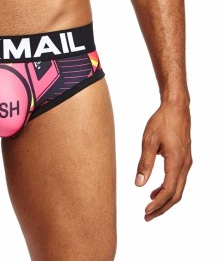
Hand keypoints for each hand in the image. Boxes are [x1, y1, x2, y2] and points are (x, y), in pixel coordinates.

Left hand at [135, 99, 191, 220]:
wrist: (176, 108)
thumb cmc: (162, 121)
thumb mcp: (148, 141)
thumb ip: (144, 163)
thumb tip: (138, 183)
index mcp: (177, 162)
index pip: (168, 191)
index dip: (157, 204)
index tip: (146, 211)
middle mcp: (185, 165)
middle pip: (176, 194)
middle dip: (162, 208)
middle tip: (147, 217)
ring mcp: (186, 162)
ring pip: (178, 188)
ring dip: (165, 199)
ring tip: (150, 206)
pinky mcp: (184, 159)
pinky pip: (178, 180)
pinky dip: (168, 189)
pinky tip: (155, 190)